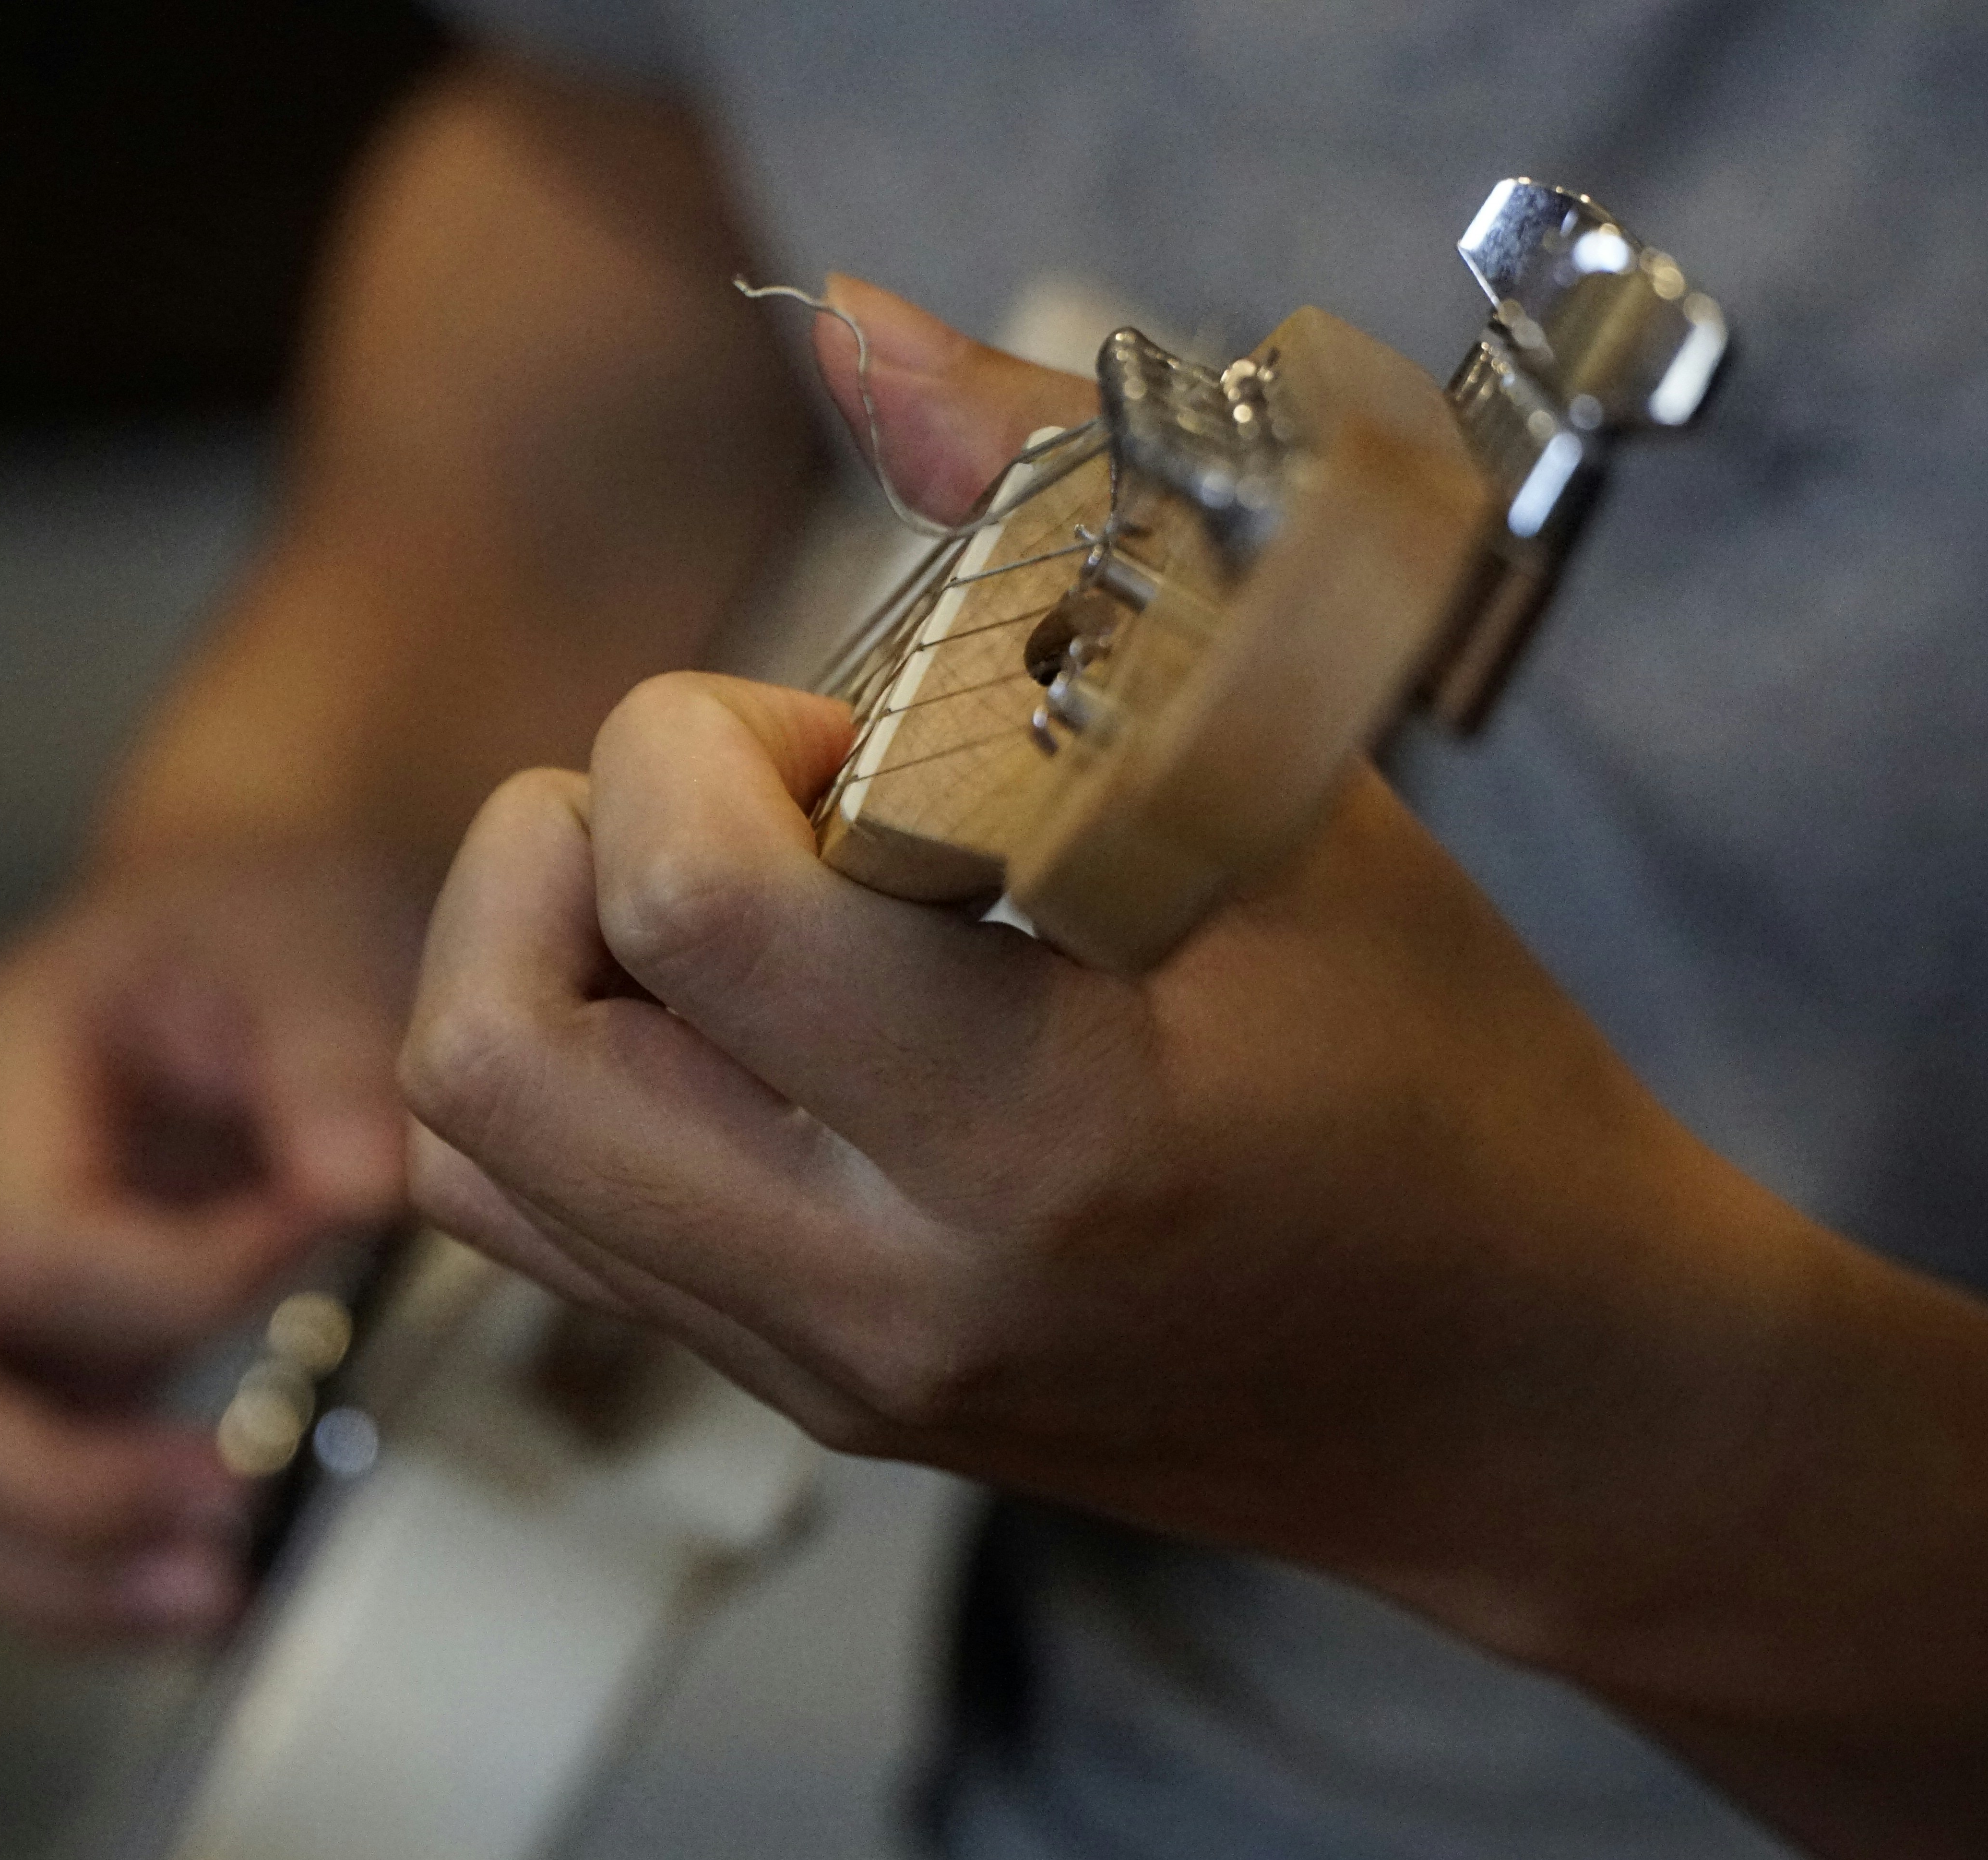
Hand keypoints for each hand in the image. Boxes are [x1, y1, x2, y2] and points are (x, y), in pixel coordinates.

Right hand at [0, 849, 415, 1638]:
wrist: (247, 930)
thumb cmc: (270, 940)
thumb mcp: (312, 952)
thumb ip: (334, 1060)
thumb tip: (363, 1190)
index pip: (36, 1246)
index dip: (192, 1283)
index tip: (337, 1251)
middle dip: (54, 1488)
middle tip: (228, 1516)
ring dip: (44, 1567)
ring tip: (211, 1595)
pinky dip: (65, 1572)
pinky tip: (195, 1592)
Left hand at [394, 284, 1810, 1641]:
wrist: (1516, 1393)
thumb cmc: (1447, 1083)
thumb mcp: (1283, 777)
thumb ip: (1057, 529)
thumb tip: (864, 334)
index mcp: (1032, 1135)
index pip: (688, 903)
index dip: (704, 742)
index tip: (844, 739)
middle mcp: (885, 1287)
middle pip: (487, 1053)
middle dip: (559, 850)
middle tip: (736, 811)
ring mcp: (822, 1369)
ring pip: (471, 1152)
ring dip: (543, 968)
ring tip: (732, 915)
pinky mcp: (800, 1396)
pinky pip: (547, 1229)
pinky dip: (582, 1081)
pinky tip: (742, 1023)